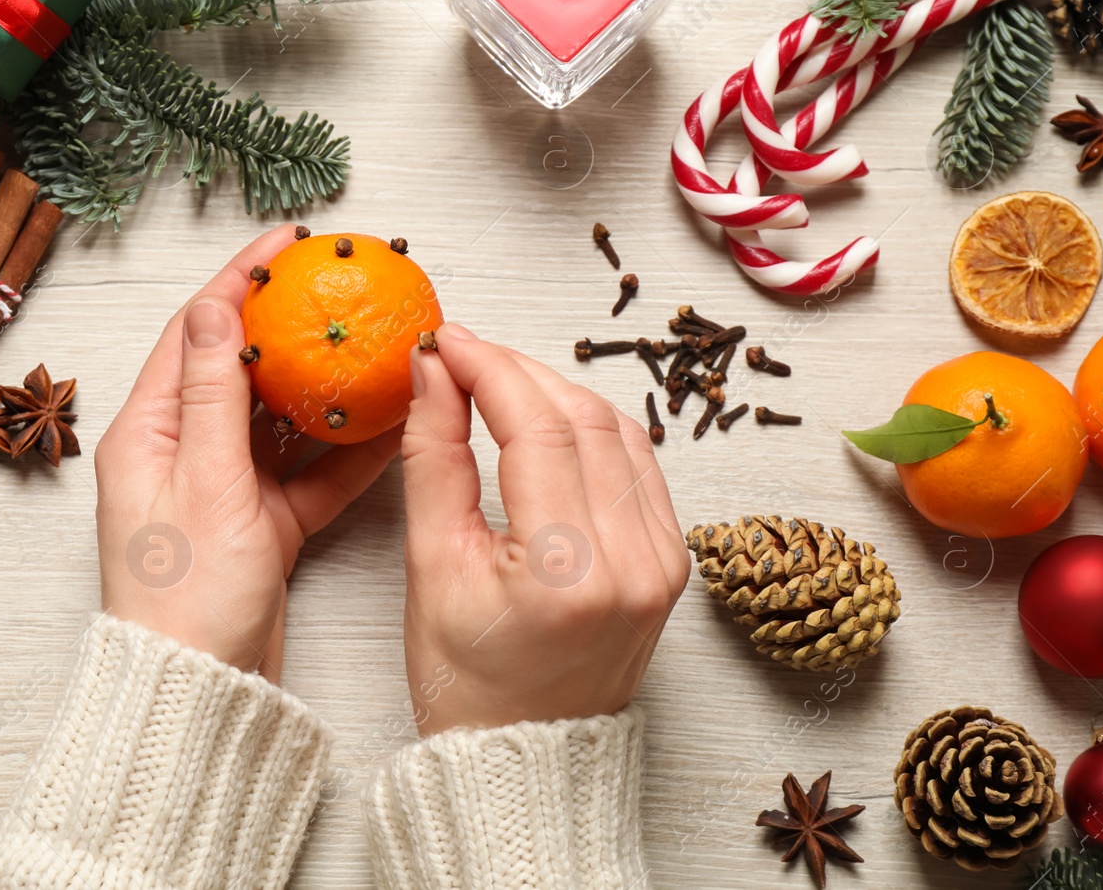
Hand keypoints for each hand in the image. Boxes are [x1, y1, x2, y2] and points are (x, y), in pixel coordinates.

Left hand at [95, 225, 403, 680]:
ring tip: (380, 348)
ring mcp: (224, 490)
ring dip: (330, 390)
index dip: (240, 281)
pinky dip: (347, 454)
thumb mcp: (205, 484)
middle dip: (295, 330)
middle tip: (346, 289)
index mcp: (149, 434)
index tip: (286, 243)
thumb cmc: (186, 600)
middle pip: (244, 370)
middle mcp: (183, 454)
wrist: (200, 695)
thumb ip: (214, 394)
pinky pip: (309, 474)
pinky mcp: (261, 526)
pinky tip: (392, 426)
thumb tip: (213, 307)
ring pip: (285, 422)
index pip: (197, 333)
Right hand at [399, 323, 686, 734]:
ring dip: (555, 392)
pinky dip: (591, 427)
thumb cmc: (468, 684)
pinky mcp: (671, 561)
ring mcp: (663, 562)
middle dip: (517, 370)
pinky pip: (638, 464)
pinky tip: (548, 419)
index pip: (537, 427)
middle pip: (582, 417)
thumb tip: (432, 372)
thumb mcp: (431, 566)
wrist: (525, 760)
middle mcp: (634, 561)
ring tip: (495, 382)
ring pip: (617, 429)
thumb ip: (433, 457)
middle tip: (459, 355)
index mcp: (569, 570)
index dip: (487, 367)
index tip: (443, 342)